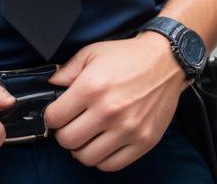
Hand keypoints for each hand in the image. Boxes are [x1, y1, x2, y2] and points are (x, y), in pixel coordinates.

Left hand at [44, 34, 187, 171]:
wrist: (165, 61)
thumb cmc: (127, 56)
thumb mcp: (92, 52)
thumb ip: (67, 70)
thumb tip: (50, 84)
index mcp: (91, 87)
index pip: (55, 118)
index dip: (51, 117)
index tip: (57, 114)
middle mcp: (108, 111)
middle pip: (68, 141)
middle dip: (63, 134)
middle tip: (70, 125)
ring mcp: (127, 129)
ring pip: (87, 158)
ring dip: (81, 149)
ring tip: (85, 136)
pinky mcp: (143, 142)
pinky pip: (112, 165)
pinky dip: (101, 159)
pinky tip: (102, 144)